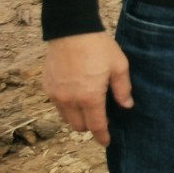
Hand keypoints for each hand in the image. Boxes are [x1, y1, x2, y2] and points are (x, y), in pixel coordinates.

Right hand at [42, 32, 132, 146]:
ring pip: (66, 117)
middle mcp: (70, 100)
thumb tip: (127, 106)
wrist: (71, 30)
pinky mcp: (47, 86)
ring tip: (88, 105)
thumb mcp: (119, 66)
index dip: (102, 136)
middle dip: (89, 126)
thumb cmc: (98, 47)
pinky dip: (66, 106)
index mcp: (90, 97)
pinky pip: (57, 105)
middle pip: (79, 125)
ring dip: (77, 117)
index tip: (106, 142)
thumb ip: (123, 89)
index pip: (96, 126)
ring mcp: (56, 94)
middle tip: (100, 117)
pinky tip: (75, 94)